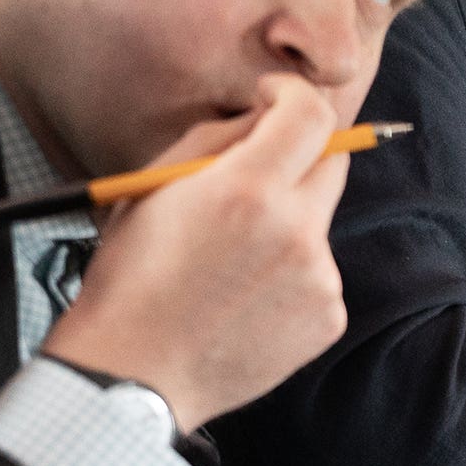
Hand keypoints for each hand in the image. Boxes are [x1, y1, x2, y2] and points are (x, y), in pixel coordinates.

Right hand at [41, 73, 350, 431]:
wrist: (137, 371)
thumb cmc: (132, 275)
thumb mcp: (154, 186)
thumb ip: (216, 141)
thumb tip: (263, 115)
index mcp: (249, 190)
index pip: (310, 115)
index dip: (293, 95)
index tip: (273, 100)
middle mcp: (297, 232)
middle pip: (333, 163)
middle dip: (301, 152)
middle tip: (261, 168)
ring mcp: (320, 279)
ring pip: (319, 223)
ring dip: (288, 222)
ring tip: (231, 258)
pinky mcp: (330, 317)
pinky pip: (319, 274)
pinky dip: (291, 273)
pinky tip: (245, 297)